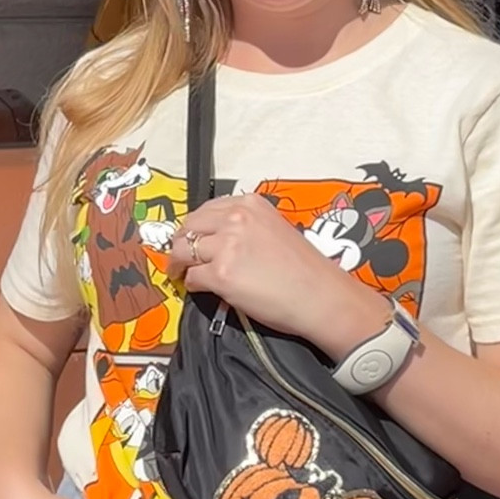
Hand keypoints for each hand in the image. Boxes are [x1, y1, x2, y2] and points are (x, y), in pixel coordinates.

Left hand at [167, 193, 389, 358]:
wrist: (320, 295)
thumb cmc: (305, 269)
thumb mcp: (275, 229)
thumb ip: (246, 226)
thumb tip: (221, 239)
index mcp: (250, 204)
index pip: (206, 209)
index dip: (195, 226)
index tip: (192, 237)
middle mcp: (235, 218)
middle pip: (189, 227)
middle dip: (180, 243)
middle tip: (179, 258)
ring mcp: (226, 245)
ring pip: (183, 251)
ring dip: (181, 264)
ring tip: (182, 274)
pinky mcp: (220, 274)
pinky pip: (192, 277)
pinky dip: (192, 285)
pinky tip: (202, 289)